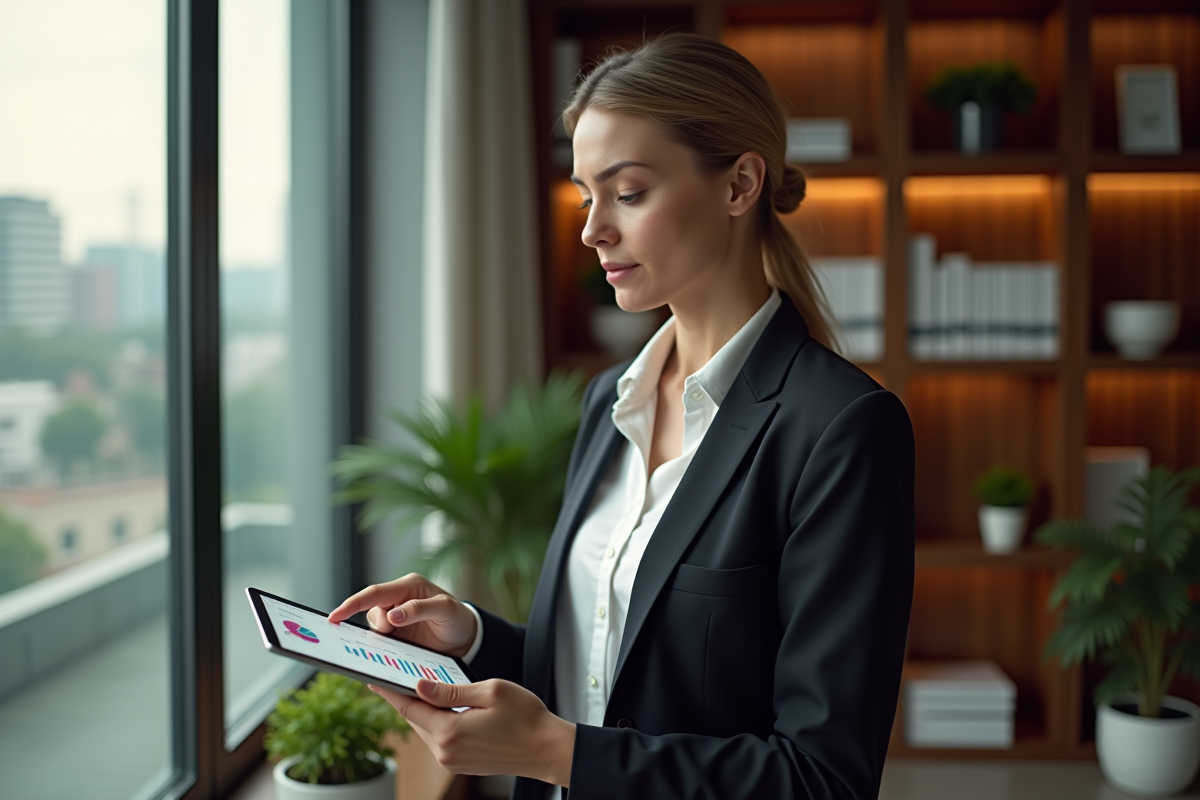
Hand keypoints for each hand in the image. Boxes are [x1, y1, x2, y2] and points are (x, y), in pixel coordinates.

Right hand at [328, 574, 477, 658]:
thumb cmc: (457, 618)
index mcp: (408, 587)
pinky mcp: (396, 638)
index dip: (352, 604)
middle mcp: (397, 601)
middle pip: (372, 612)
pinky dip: (381, 649)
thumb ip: (420, 609)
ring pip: (374, 629)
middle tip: (389, 634)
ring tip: (399, 646)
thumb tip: (393, 615)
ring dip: (380, 639)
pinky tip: (388, 656)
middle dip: (377, 626)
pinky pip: (380, 643)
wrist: (466, 639)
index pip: (374, 593)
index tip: (335, 617)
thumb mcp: (445, 610)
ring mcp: (395, 621)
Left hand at [369, 678, 574, 786]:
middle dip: (404, 698)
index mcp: (450, 731)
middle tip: (391, 677)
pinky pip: (439, 739)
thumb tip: (420, 685)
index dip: (389, 692)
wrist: (546, 749)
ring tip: (415, 689)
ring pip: (426, 729)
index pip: (409, 708)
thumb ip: (451, 689)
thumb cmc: (525, 717)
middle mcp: (446, 751)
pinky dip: (435, 722)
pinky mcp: (461, 764)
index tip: (373, 679)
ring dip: (421, 710)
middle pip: (415, 720)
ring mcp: (453, 761)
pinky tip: (439, 708)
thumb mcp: (490, 691)